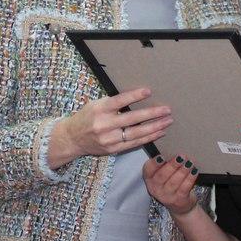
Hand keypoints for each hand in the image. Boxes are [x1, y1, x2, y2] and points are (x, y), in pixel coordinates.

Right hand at [52, 88, 171, 165]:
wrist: (72, 138)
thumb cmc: (87, 117)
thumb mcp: (95, 105)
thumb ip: (113, 103)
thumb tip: (137, 97)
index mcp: (99, 109)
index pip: (119, 101)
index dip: (134, 96)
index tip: (148, 91)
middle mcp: (104, 125)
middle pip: (132, 119)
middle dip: (152, 114)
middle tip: (167, 110)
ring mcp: (109, 139)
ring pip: (136, 133)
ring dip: (154, 127)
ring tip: (167, 121)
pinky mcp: (113, 149)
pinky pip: (134, 143)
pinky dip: (148, 138)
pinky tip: (159, 132)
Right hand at [143, 154, 202, 216]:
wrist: (179, 206)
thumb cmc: (170, 185)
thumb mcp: (163, 176)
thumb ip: (164, 165)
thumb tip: (174, 151)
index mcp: (150, 179)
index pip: (148, 170)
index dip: (154, 163)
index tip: (162, 156)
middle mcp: (156, 188)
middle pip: (162, 175)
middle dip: (172, 165)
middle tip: (181, 156)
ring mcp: (167, 196)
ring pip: (174, 181)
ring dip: (183, 170)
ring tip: (189, 162)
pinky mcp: (178, 200)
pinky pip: (184, 187)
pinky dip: (190, 178)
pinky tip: (194, 171)